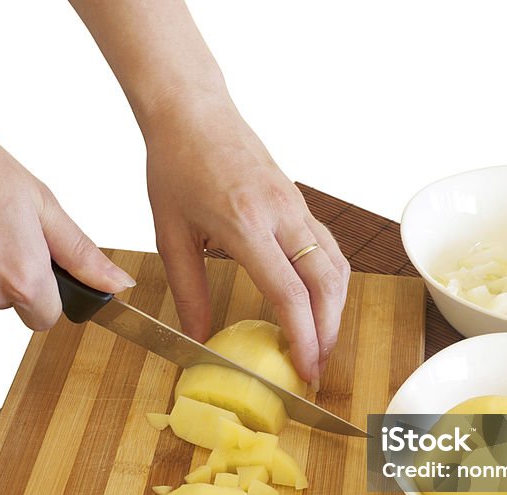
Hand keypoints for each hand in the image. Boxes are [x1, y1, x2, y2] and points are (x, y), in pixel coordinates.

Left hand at [144, 99, 350, 382]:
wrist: (193, 113)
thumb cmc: (176, 166)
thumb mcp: (170, 234)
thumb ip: (187, 290)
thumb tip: (196, 337)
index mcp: (245, 224)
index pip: (289, 292)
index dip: (303, 337)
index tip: (304, 370)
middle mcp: (280, 214)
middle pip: (326, 284)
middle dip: (328, 332)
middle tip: (316, 368)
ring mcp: (295, 206)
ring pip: (336, 266)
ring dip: (335, 310)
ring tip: (320, 342)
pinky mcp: (299, 203)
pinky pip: (329, 249)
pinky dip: (332, 283)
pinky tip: (319, 303)